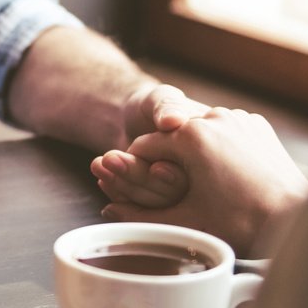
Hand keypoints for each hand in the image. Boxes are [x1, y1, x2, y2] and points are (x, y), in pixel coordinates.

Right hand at [92, 107, 307, 256]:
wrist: (296, 218)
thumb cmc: (242, 223)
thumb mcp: (185, 222)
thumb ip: (140, 216)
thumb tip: (110, 212)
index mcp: (190, 135)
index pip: (142, 148)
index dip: (136, 172)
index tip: (139, 193)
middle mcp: (213, 117)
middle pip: (171, 139)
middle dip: (167, 164)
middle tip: (172, 195)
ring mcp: (239, 117)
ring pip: (199, 134)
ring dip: (193, 156)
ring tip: (201, 188)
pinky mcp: (258, 125)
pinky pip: (226, 133)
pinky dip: (219, 150)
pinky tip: (226, 177)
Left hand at [93, 82, 205, 208]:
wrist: (131, 119)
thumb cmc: (150, 104)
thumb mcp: (159, 98)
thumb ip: (167, 106)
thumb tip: (173, 120)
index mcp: (209, 153)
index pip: (195, 172)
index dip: (172, 174)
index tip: (154, 167)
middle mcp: (197, 177)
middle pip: (172, 191)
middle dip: (138, 175)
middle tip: (110, 158)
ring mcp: (176, 192)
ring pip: (154, 202)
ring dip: (123, 183)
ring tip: (99, 164)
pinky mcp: (156, 199)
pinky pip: (140, 208)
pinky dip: (118, 193)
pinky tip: (103, 179)